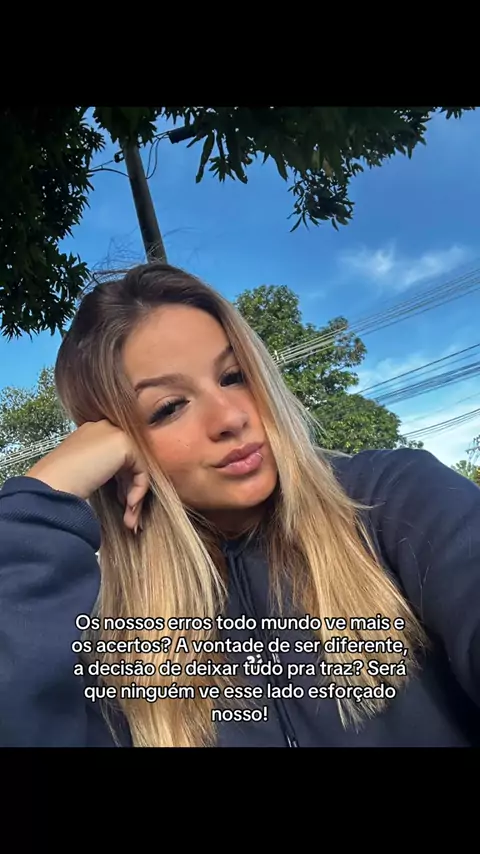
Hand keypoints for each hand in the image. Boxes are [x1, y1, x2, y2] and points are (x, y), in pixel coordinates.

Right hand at [26, 421, 148, 530]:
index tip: (120, 503)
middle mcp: (103, 428)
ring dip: (135, 497)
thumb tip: (126, 488)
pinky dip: (138, 490)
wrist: (51, 484)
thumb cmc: (60, 484)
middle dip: (130, 491)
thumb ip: (103, 472)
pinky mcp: (123, 444)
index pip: (116, 457)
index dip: (121, 482)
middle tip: (128, 516)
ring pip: (135, 468)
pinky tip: (129, 506)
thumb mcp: (85, 473)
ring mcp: (113, 433)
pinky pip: (140, 470)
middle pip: (128, 462)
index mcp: (91, 433)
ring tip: (129, 520)